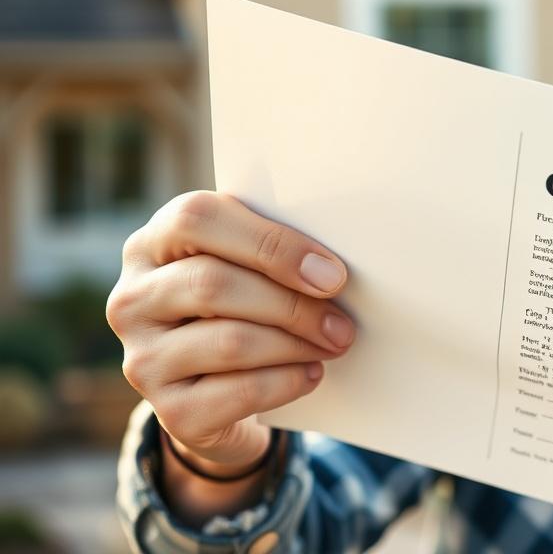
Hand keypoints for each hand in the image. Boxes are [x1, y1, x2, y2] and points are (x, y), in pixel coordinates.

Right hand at [107, 191, 353, 476]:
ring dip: (296, 343)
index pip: (197, 219)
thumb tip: (329, 268)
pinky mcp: (168, 411)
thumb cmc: (242, 305)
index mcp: (152, 243)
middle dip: (292, 303)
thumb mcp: (245, 267)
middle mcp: (133, 299)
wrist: (218, 390)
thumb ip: (269, 250)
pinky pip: (238, 393)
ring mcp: (142, 359)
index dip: (270, 243)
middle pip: (214, 284)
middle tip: (342, 320)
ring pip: (231, 341)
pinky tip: (312, 372)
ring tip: (334, 343)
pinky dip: (287, 381)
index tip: (332, 272)